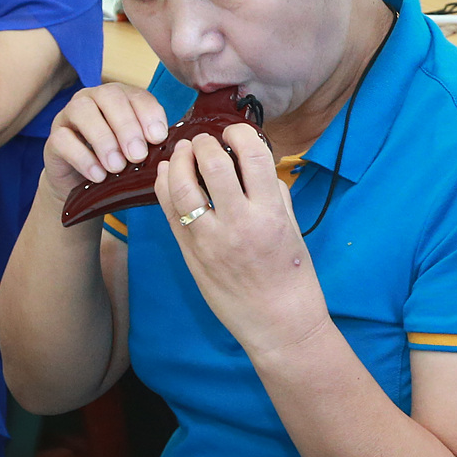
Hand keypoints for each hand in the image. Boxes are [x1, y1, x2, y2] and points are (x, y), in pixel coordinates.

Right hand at [41, 82, 169, 199]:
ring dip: (104, 139)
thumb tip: (175, 148)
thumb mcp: (137, 152)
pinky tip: (98, 175)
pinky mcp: (53, 139)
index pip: (137, 95)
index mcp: (120, 98)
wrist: (82, 187)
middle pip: (110, 98)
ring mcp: (69, 116)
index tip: (158, 138)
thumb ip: (152, 144)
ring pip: (83, 111)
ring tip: (117, 167)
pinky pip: (63, 140)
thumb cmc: (116, 164)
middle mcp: (94, 99)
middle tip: (138, 154)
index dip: (148, 114)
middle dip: (127, 126)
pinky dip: (82, 158)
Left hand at [157, 123, 327, 354]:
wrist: (278, 324)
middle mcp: (238, 223)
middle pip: (211, 163)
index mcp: (270, 213)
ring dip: (178, 160)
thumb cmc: (292, 277)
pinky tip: (166, 173)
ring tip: (182, 151)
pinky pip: (169, 212)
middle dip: (203, 143)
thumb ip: (273, 193)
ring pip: (181, 186)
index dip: (240, 133)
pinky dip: (164, 186)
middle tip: (203, 140)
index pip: (252, 155)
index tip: (234, 132)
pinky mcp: (190, 254)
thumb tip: (252, 163)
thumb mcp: (292, 228)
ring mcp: (209, 240)